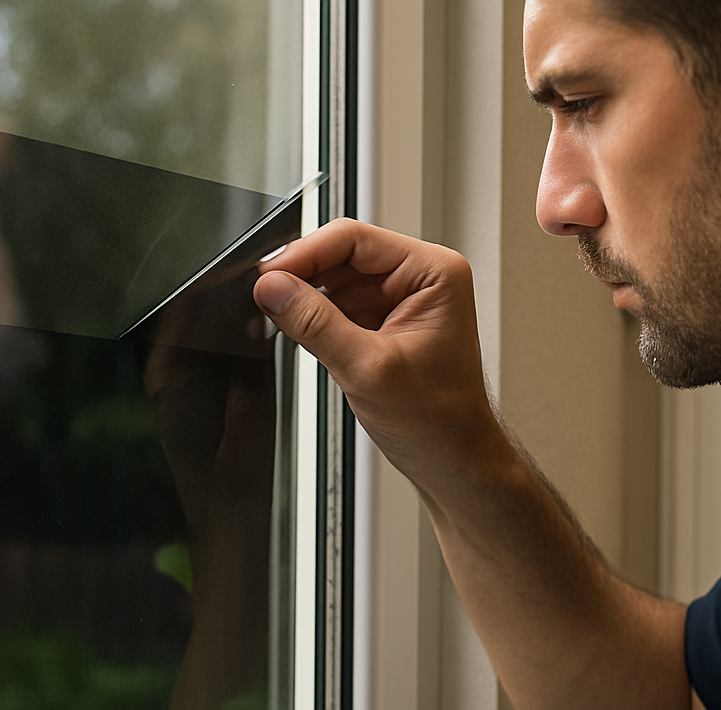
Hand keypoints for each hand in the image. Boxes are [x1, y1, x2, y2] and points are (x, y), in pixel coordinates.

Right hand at [253, 219, 503, 499]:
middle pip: (341, 255)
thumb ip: (316, 324)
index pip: (354, 239)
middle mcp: (420, 279)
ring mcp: (401, 301)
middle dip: (302, 277)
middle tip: (267, 300)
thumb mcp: (368, 369)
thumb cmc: (439, 420)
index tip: (268, 277)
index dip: (304, 254)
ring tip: (286, 324)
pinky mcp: (384, 324)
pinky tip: (305, 336)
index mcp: (433, 274)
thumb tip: (273, 288)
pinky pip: (339, 307)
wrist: (453, 460)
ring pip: (334, 281)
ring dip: (308, 300)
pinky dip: (317, 320)